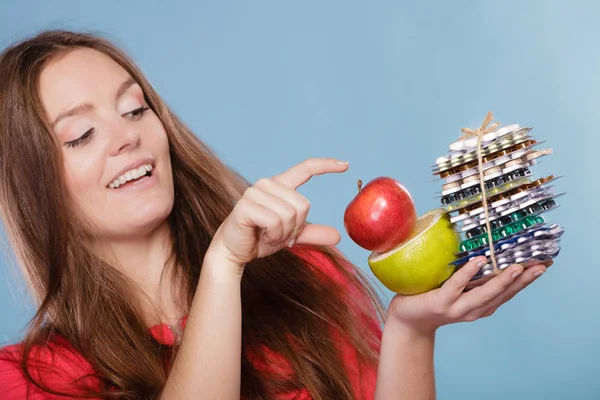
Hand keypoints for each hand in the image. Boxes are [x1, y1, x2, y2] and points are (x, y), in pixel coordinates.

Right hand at [206, 158, 348, 274]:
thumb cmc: (260, 239)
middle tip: (279, 236)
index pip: (305, 169)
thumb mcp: (291, 236)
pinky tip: (261, 237)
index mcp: (279, 186)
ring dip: (282, 234)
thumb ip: (311, 233)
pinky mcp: (246, 205)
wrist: (234, 252)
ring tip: (268, 236)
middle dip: (295, 228)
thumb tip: (338, 236)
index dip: (325, 165)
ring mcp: (255, 192)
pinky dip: (272, 236)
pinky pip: (275, 222)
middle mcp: (267, 184)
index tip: (346, 165)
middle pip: (303, 205)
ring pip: (290, 215)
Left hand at [387, 256, 548, 334]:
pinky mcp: (441, 303)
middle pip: (503, 295)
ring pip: (484, 293)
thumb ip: (469, 273)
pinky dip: (468, 274)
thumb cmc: (431, 297)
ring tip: (517, 266)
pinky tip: (479, 261)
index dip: (525, 281)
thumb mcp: (455, 286)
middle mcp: (474, 310)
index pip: (508, 293)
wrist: (407, 320)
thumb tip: (481, 242)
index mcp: (481, 305)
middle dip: (522, 281)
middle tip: (540, 266)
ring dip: (501, 280)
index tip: (543, 266)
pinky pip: (456, 287)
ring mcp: (458, 308)